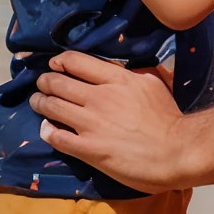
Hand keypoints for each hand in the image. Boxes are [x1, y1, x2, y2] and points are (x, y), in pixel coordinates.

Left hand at [31, 52, 190, 192]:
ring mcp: (91, 123)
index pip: (77, 62)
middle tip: (41, 85)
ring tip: (37, 103)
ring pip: (52, 107)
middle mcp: (100, 97)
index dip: (60, 62)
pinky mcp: (88, 149)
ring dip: (40, 103)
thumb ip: (132, 74)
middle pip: (59, 83)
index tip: (54, 65)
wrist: (177, 152)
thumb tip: (120, 69)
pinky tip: (46, 129)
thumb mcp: (153, 84)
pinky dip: (47, 131)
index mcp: (117, 79)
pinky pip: (56, 137)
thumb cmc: (169, 118)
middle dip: (45, 82)